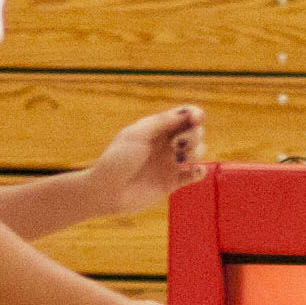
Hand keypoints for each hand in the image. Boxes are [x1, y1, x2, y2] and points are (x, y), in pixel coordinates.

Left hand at [91, 104, 208, 217]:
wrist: (106, 191)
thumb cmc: (117, 159)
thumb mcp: (137, 135)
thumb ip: (162, 122)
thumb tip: (186, 112)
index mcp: (157, 128)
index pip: (183, 115)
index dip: (194, 113)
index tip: (196, 118)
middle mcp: (166, 144)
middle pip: (194, 132)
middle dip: (193, 134)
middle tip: (178, 144)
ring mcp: (170, 163)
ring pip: (198, 151)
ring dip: (196, 151)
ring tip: (180, 158)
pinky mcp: (172, 182)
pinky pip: (194, 174)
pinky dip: (199, 171)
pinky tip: (195, 171)